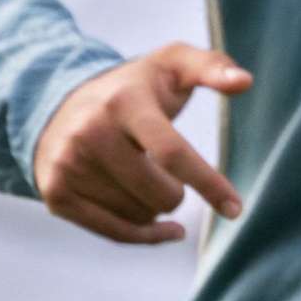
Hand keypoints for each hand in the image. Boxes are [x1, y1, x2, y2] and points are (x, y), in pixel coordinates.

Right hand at [32, 42, 250, 243]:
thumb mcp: (172, 64)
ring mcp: (67, 165)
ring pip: (140, 215)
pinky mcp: (55, 193)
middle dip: (177, 192)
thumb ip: (213, 67)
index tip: (235, 209)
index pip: (172, 153)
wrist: (59, 105)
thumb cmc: (134, 88)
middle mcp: (90, 133)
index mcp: (124, 102)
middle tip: (167, 171)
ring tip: (143, 177)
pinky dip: (145, 235)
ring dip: (155, 206)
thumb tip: (245, 81)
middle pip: (159, 194)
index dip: (207, 183)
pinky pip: (114, 233)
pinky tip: (164, 228)